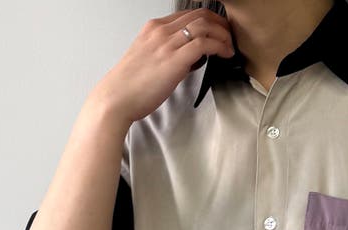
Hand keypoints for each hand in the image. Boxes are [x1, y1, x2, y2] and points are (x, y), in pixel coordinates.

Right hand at [90, 8, 235, 126]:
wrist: (117, 97)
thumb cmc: (131, 86)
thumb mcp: (148, 59)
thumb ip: (166, 54)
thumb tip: (187, 59)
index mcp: (153, 28)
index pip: (187, 14)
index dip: (208, 20)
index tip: (219, 31)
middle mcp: (161, 31)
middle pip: (199, 15)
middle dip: (219, 24)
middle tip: (229, 36)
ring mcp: (167, 43)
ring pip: (204, 25)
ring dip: (223, 35)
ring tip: (230, 47)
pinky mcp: (174, 60)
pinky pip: (204, 44)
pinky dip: (219, 46)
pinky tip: (225, 54)